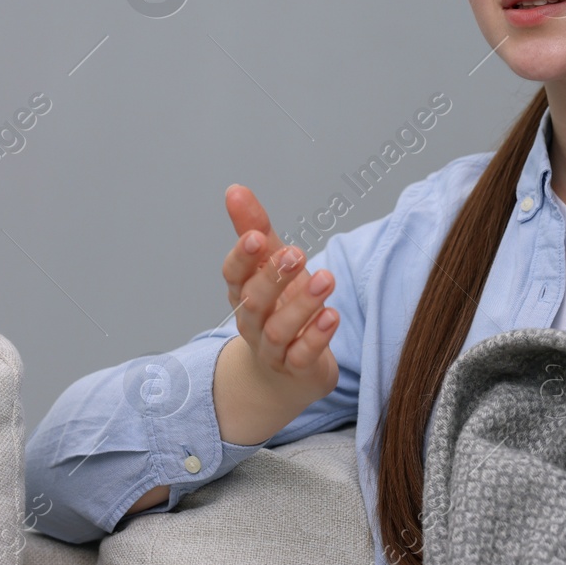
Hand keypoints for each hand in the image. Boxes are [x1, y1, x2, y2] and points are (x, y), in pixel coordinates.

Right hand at [220, 184, 340, 403]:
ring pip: (279, 330)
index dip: (242, 257)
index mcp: (243, 293)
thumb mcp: (271, 266)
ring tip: (326, 279)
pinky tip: (332, 316)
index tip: (257, 237)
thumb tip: (235, 190)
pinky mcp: (297, 369)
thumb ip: (255, 229)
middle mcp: (253, 322)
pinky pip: (302, 356)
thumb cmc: (279, 309)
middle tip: (297, 253)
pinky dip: (316, 337)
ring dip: (302, 304)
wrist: (285, 374)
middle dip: (274, 277)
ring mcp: (273, 349)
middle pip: (254, 302)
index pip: (233, 275)